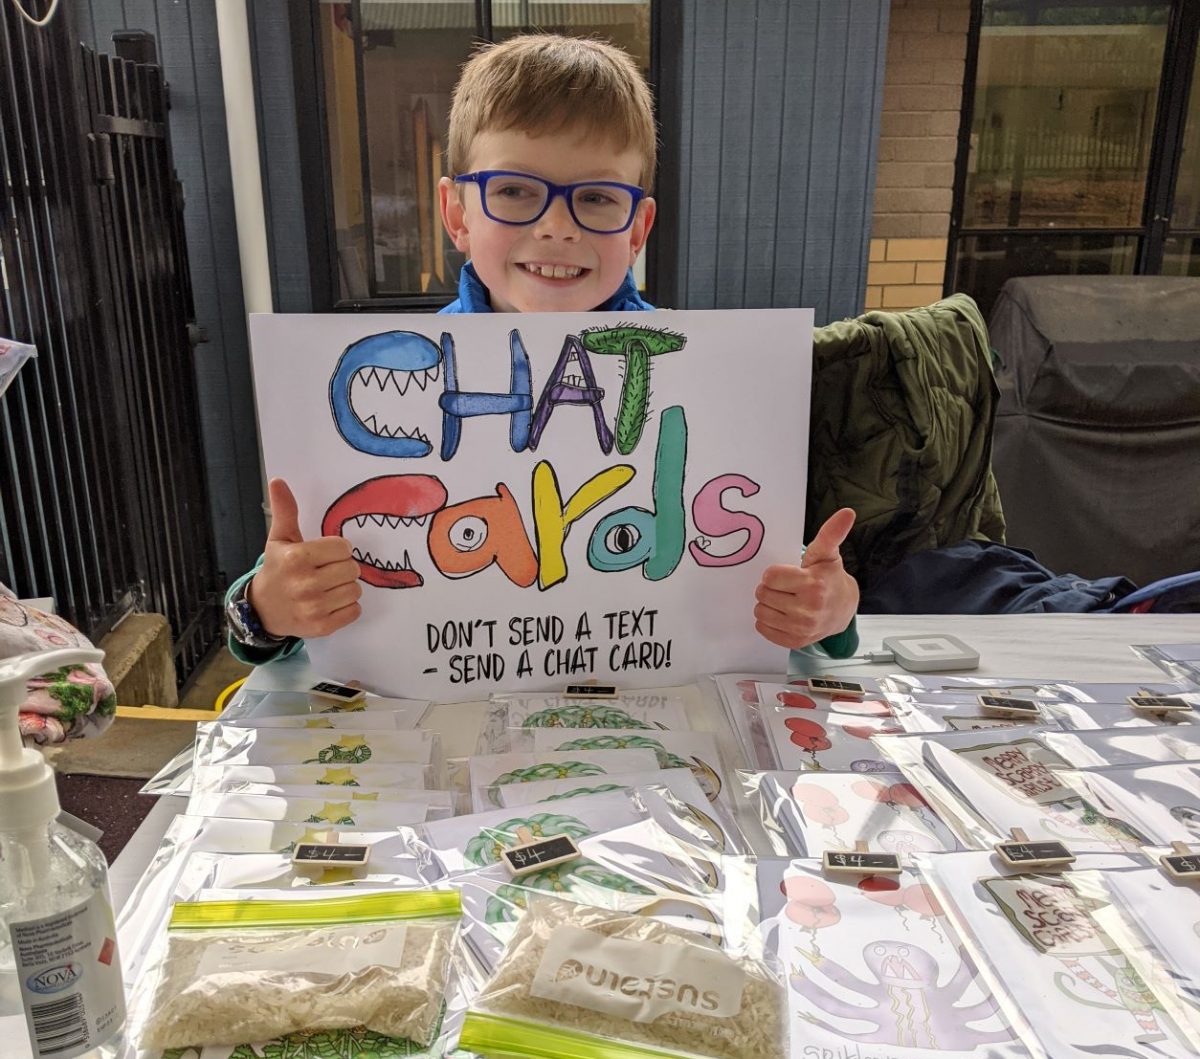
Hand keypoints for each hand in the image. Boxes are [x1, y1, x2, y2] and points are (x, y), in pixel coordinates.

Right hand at [247, 478, 362, 638]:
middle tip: (326, 571)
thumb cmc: (277, 569)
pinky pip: (355, 611)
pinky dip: (347, 607)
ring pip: (355, 590)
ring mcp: (313, 608)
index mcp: (296, 559)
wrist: (263, 610)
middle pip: (352, 569)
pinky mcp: (322, 627)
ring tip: (327, 587)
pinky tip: (329, 602)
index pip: (343, 547)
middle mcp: (305, 585)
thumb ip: (285, 510)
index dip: (337, 549)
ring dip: (346, 587)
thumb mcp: (280, 538)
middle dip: (343, 567)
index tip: (324, 554)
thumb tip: (278, 481)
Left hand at [754, 508, 858, 648]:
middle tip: (786, 588)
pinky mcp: (795, 642)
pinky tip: (783, 614)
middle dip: (770, 588)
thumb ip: (831, 533)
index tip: (787, 574)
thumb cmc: (829, 578)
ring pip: (760, 612)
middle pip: (762, 594)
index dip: (774, 573)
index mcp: (813, 585)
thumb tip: (847, 512)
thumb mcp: (827, 553)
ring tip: (785, 600)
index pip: (769, 576)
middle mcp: (808, 609)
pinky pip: (763, 628)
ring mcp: (801, 628)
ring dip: (768, 605)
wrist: (843, 610)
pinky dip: (768, 621)